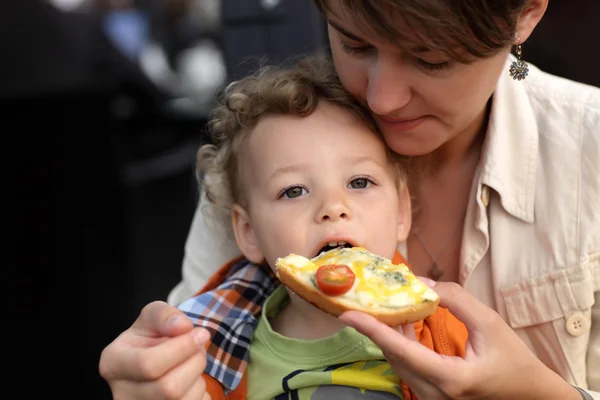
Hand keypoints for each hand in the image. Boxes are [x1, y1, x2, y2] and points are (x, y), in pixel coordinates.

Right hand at [99, 301, 210, 398]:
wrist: (157, 357)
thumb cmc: (153, 336)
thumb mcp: (153, 316)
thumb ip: (165, 315)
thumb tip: (183, 327)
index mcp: (113, 363)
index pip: (148, 364)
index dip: (182, 347)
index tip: (201, 333)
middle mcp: (121, 394)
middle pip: (168, 388)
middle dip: (194, 363)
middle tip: (199, 349)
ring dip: (198, 379)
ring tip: (192, 365)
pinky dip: (200, 394)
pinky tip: (191, 382)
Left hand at [339, 280, 580, 399]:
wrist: (527, 394)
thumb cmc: (512, 359)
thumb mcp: (489, 323)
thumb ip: (456, 300)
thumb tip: (422, 284)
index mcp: (449, 378)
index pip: (401, 351)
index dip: (372, 331)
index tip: (348, 315)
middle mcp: (433, 393)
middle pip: (393, 356)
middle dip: (376, 326)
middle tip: (361, 299)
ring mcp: (430, 397)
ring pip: (397, 362)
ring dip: (387, 333)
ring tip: (378, 303)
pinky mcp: (430, 394)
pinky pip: (406, 365)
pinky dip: (399, 342)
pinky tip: (398, 319)